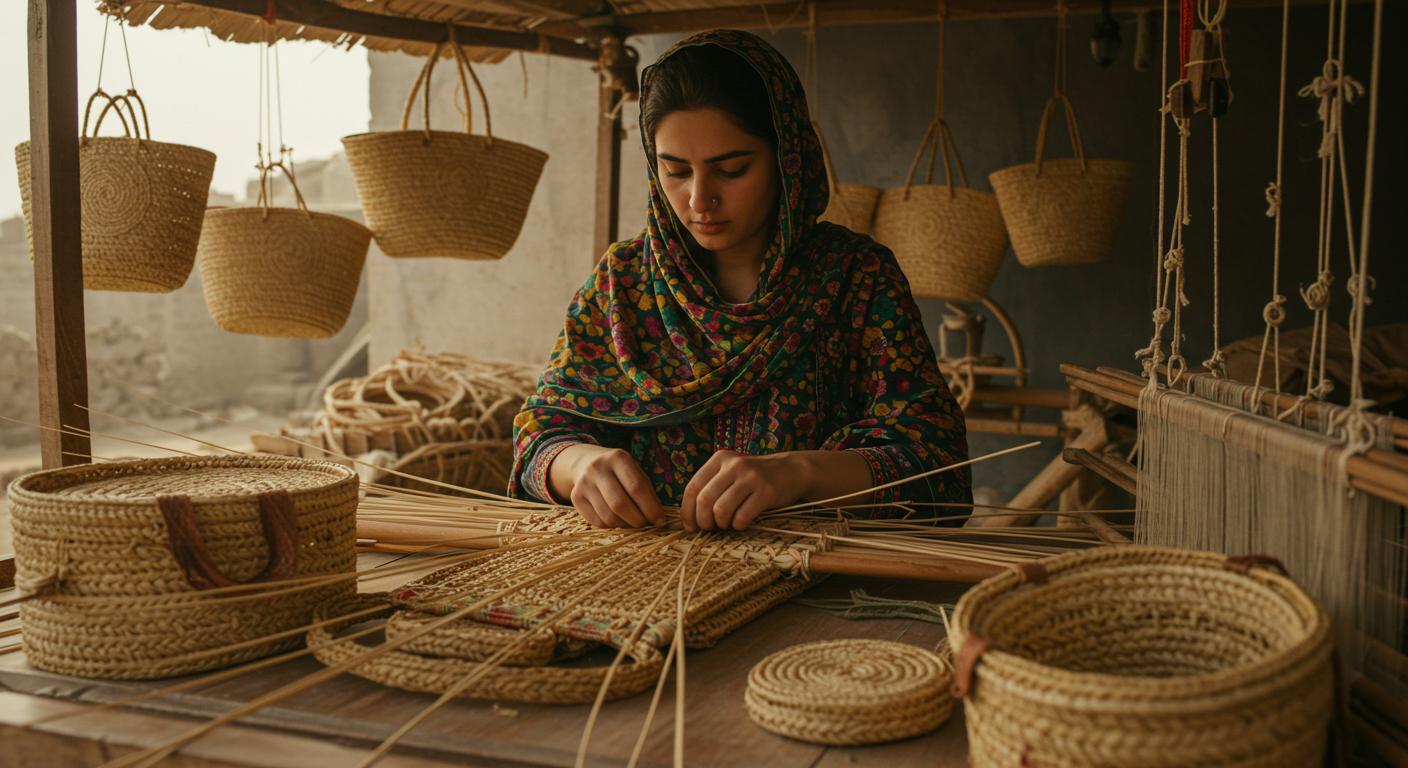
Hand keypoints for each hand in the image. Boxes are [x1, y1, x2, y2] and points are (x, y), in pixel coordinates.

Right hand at [550, 444, 664, 528]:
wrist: (586, 463)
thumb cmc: (619, 472)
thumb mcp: (636, 473)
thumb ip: (648, 493)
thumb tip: (658, 519)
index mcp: (618, 458)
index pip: (636, 487)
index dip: (650, 508)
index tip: (660, 521)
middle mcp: (598, 468)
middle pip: (620, 504)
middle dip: (637, 520)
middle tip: (645, 524)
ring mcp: (584, 482)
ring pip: (608, 517)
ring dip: (625, 525)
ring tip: (632, 522)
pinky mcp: (575, 497)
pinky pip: (597, 522)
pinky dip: (611, 526)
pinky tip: (617, 519)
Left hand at [680, 451, 808, 531]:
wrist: (792, 470)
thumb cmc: (755, 478)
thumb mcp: (731, 472)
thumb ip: (711, 486)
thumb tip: (689, 516)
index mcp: (720, 459)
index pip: (692, 487)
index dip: (687, 511)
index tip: (690, 527)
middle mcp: (733, 465)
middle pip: (704, 500)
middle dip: (704, 521)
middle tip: (711, 528)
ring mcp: (750, 477)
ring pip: (721, 510)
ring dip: (721, 525)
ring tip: (728, 525)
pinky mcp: (766, 491)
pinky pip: (742, 517)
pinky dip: (738, 526)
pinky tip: (742, 523)